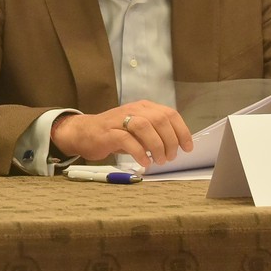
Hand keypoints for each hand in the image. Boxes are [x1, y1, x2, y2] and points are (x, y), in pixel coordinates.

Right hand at [52, 101, 193, 169]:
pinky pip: (127, 140)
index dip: (182, 131)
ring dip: (157, 146)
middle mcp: (133, 110)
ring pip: (145, 127)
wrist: (83, 132)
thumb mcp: (137, 129)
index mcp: (144, 107)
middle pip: (160, 120)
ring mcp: (120, 120)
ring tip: (159, 160)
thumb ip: (154, 133)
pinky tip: (144, 162)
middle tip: (170, 157)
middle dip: (170, 141)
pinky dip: (140, 152)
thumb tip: (175, 146)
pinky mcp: (108, 132)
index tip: (187, 148)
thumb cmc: (114, 133)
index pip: (170, 114)